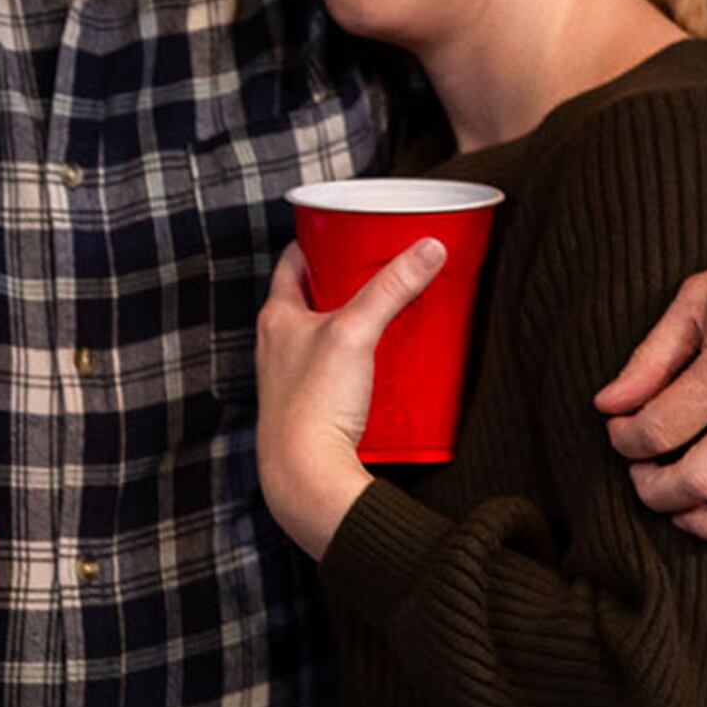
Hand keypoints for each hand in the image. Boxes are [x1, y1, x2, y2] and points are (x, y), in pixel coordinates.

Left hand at [252, 236, 441, 558]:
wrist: (305, 478)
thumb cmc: (312, 406)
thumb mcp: (356, 332)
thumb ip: (392, 287)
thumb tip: (429, 248)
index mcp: (277, 316)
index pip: (295, 262)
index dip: (320, 240)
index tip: (350, 228)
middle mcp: (279, 344)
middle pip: (315, 297)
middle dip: (348, 281)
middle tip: (385, 268)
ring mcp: (295, 377)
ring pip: (328, 335)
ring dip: (357, 321)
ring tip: (395, 311)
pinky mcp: (315, 407)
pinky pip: (339, 372)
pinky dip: (362, 360)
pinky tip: (390, 364)